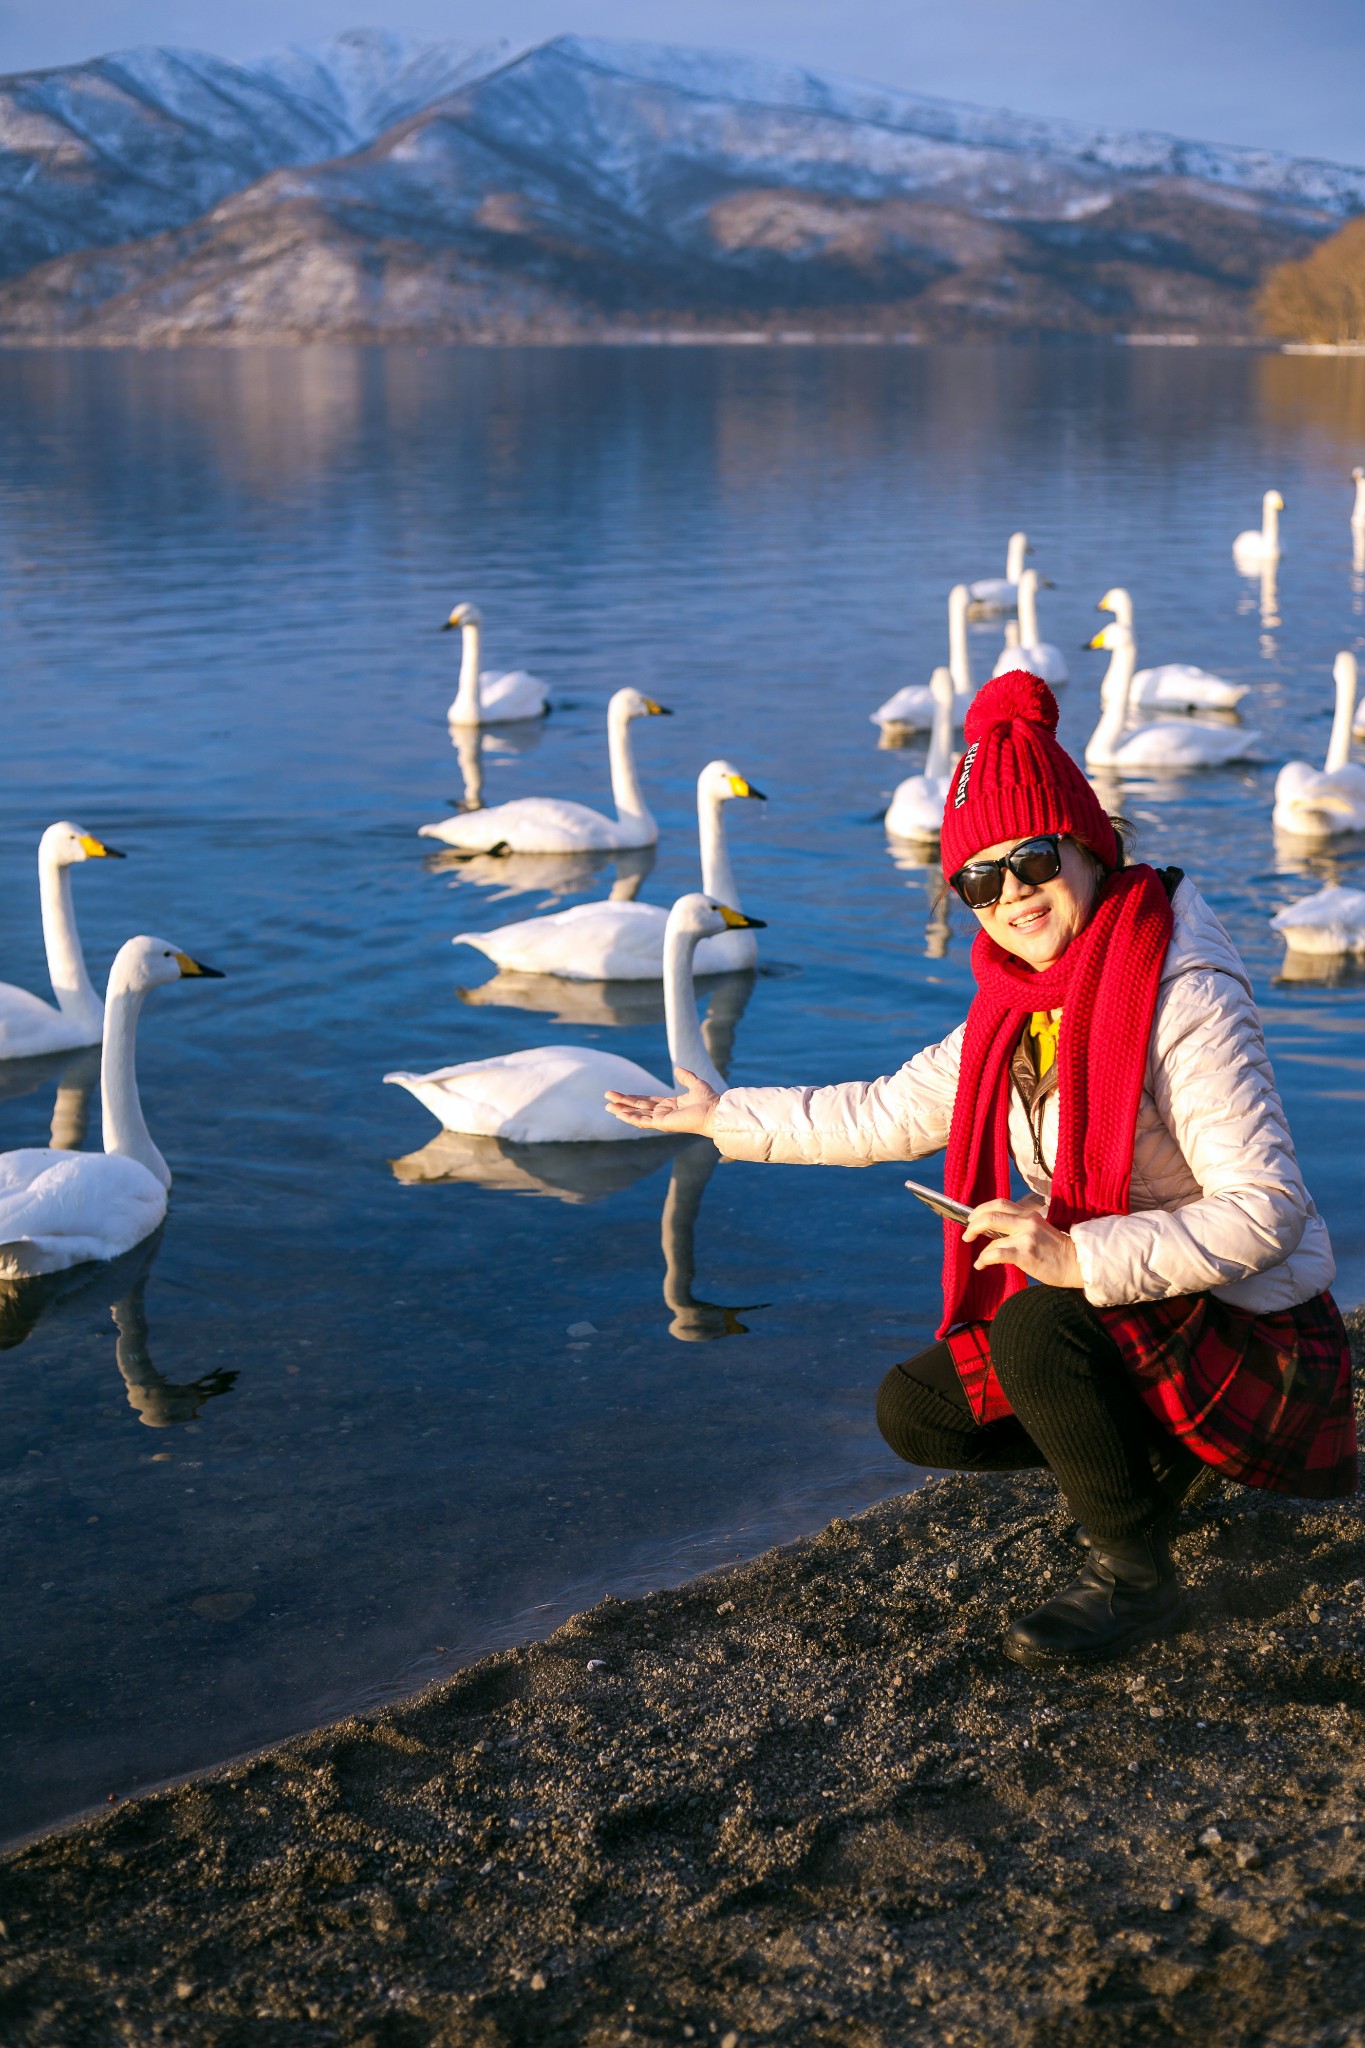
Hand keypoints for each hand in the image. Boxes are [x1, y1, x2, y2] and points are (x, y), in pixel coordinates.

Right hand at [604, 1067, 720, 1136]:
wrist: (715, 1112)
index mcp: (670, 1105)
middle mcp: (664, 1113)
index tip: (619, 1095)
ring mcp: (661, 1119)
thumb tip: (678, 1069)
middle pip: (638, 1107)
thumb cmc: (709, 1100)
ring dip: (622, 1111)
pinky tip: (619, 1113)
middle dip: (623, 1103)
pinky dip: (630, 1117)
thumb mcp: (695, 1083)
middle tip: (607, 1099)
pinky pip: (642, 1121)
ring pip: (637, 1115)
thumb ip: (686, 1077)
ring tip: (608, 1106)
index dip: (632, 1098)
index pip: (646, 1101)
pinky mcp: (662, 1124)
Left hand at [963, 1196, 1083, 1288]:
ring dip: (980, 1248)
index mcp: (1029, 1214)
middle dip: (973, 1224)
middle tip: (967, 1234)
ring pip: (991, 1234)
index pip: (999, 1203)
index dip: (981, 1209)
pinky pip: (995, 1253)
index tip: (972, 1219)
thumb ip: (1019, 1226)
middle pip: (990, 1214)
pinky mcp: (1025, 1253)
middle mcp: (1027, 1221)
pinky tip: (981, 1265)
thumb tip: (992, 1231)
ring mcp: (1026, 1236)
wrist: (1076, 1264)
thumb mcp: (1039, 1230)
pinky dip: (984, 1259)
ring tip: (979, 1259)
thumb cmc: (1056, 1251)